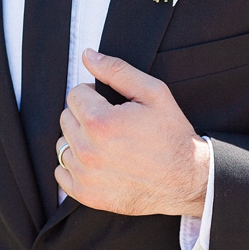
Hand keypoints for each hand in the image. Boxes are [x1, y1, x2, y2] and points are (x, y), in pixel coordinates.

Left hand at [55, 48, 210, 217]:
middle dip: (86, 115)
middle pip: (66, 118)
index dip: (95, 94)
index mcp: (100, 122)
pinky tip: (101, 162)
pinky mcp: (86, 194)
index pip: (75, 95)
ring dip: (80, 140)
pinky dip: (76, 166)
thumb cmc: (173, 135)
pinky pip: (61, 173)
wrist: (187, 179)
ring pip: (63, 145)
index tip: (113, 104)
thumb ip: (117, 71)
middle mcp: (87, 150)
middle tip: (115, 123)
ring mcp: (85, 175)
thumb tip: (88, 56)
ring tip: (109, 144)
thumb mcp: (154, 93)